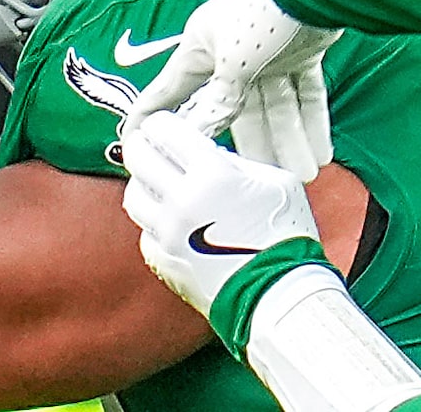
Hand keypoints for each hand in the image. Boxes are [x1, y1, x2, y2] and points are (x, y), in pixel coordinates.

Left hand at [119, 111, 329, 322]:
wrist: (282, 296)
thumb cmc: (286, 238)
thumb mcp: (276, 182)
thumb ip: (237, 163)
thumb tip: (210, 156)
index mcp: (211, 174)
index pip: (165, 131)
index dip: (161, 124)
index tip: (163, 125)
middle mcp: (182, 201)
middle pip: (138, 158)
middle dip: (141, 145)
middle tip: (148, 145)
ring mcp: (169, 234)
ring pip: (133, 196)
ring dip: (143, 184)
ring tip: (158, 184)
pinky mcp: (165, 262)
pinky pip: (146, 234)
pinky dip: (154, 224)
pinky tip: (171, 223)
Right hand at [126, 0, 337, 179]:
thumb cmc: (259, 10)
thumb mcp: (232, 63)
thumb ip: (220, 99)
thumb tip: (205, 127)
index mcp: (201, 48)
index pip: (169, 91)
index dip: (151, 118)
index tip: (136, 144)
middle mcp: (230, 52)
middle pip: (236, 109)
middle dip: (252, 146)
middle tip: (255, 181)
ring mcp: (267, 52)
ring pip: (275, 105)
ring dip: (289, 139)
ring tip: (302, 173)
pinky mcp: (299, 51)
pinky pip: (304, 92)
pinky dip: (312, 120)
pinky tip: (321, 149)